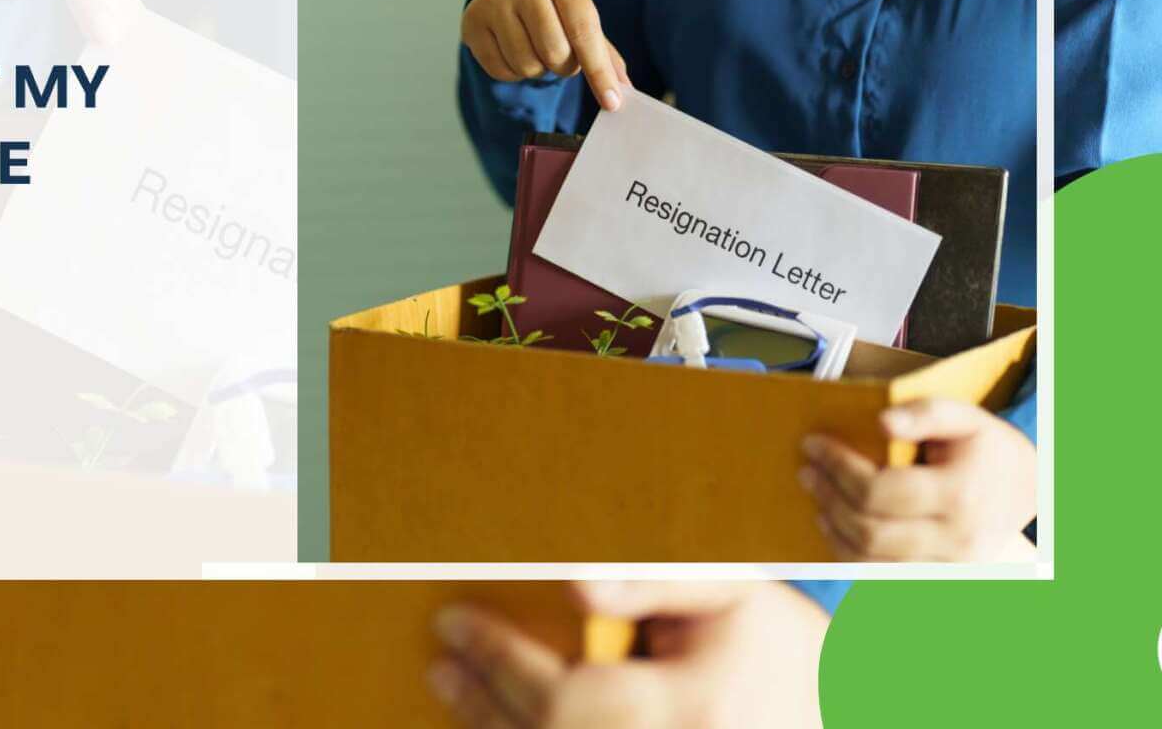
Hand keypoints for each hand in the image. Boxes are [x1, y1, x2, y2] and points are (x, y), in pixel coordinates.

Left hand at [428, 581, 824, 726]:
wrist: (854, 714)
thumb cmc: (789, 648)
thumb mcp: (732, 593)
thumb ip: (653, 582)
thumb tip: (572, 584)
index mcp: (692, 707)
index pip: (564, 693)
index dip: (497, 659)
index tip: (452, 622)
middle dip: (484, 700)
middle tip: (442, 661)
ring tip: (457, 692)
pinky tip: (509, 722)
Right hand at [461, 0, 629, 110]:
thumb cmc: (553, 11)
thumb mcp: (580, 19)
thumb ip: (603, 53)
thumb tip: (623, 90)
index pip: (584, 32)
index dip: (599, 71)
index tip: (612, 103)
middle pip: (555, 53)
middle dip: (563, 66)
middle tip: (559, 55)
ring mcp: (496, 2)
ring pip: (527, 65)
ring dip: (537, 70)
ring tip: (534, 50)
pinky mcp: (474, 23)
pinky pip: (501, 71)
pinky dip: (513, 73)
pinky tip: (513, 52)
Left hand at [801, 398, 1036, 561]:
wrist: (1026, 491)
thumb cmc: (987, 449)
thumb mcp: (965, 417)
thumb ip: (925, 413)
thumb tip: (882, 422)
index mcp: (961, 496)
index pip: (878, 490)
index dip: (837, 467)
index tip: (812, 444)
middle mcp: (957, 539)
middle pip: (868, 531)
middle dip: (828, 498)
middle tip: (807, 471)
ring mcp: (948, 566)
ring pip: (869, 561)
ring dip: (833, 528)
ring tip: (816, 496)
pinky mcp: (938, 578)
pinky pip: (881, 574)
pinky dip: (849, 551)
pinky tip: (836, 524)